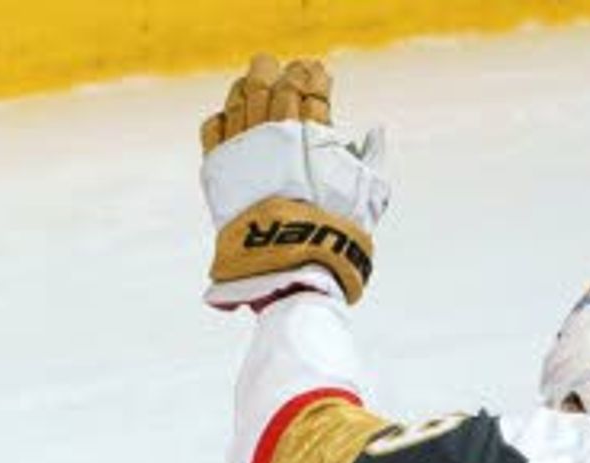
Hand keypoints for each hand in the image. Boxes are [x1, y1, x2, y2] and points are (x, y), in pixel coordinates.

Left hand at [201, 53, 388, 308]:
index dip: (314, 76)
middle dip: (283, 73)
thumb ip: (371, 156)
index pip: (312, 89)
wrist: (289, 262)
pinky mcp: (219, 168)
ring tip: (255, 85)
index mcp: (315, 134)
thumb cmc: (336, 232)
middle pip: (276, 86)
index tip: (316, 73)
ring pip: (242, 98)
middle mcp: (277, 134)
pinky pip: (214, 128)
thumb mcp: (367, 192)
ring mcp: (244, 148)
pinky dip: (223, 117)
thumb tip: (375, 132)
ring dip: (250, 86)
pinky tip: (230, 115)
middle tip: (285, 72)